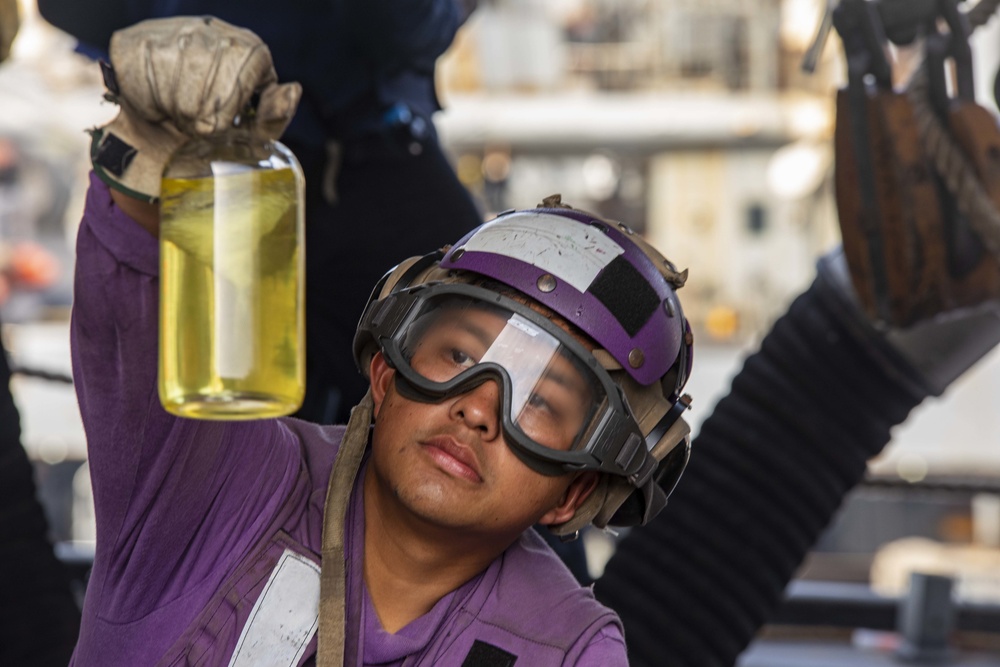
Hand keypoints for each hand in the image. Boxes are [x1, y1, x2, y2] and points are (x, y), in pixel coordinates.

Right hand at [91, 16, 301, 201]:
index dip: (234, 109)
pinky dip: (151, 105)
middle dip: (206, 117)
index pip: (253, 74)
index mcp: (247, 47)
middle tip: (196, 120)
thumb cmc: (208, 131)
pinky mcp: (137, 40)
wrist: (151, 134)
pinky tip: (153, 101)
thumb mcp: (251, 132)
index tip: (223, 119)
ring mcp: (174, 31)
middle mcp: (213, 30)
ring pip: (184, 91)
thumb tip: (294, 89)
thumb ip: (274, 115)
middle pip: (219, 91)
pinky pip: (149, 85)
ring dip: (178, 114)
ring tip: (176, 111)